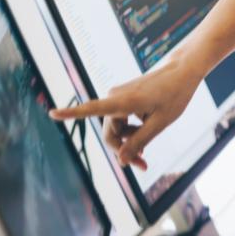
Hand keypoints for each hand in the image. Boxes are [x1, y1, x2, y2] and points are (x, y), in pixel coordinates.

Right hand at [49, 59, 202, 169]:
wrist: (183, 70)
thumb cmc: (175, 94)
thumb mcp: (161, 122)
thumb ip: (140, 141)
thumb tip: (120, 161)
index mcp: (124, 101)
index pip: (92, 108)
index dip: (71, 113)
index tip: (51, 112)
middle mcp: (116, 97)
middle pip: (110, 132)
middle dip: (123, 150)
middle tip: (142, 165)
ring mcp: (120, 96)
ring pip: (117, 128)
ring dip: (129, 141)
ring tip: (146, 154)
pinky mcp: (125, 97)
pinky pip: (122, 119)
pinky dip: (132, 130)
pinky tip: (145, 136)